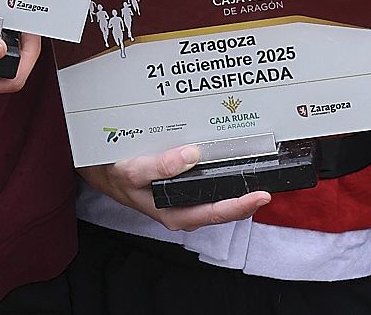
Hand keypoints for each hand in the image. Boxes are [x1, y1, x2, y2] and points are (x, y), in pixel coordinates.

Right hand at [80, 145, 270, 231]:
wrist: (99, 169)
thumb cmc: (115, 172)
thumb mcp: (131, 169)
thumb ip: (158, 166)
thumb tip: (190, 156)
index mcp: (173, 211)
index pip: (214, 214)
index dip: (240, 206)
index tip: (260, 195)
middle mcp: (182, 207)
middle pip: (222, 208)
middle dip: (246, 196)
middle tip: (270, 182)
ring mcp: (183, 198)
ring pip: (217, 196)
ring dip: (237, 186)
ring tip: (258, 171)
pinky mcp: (183, 186)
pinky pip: (208, 184)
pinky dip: (222, 175)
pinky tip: (233, 161)